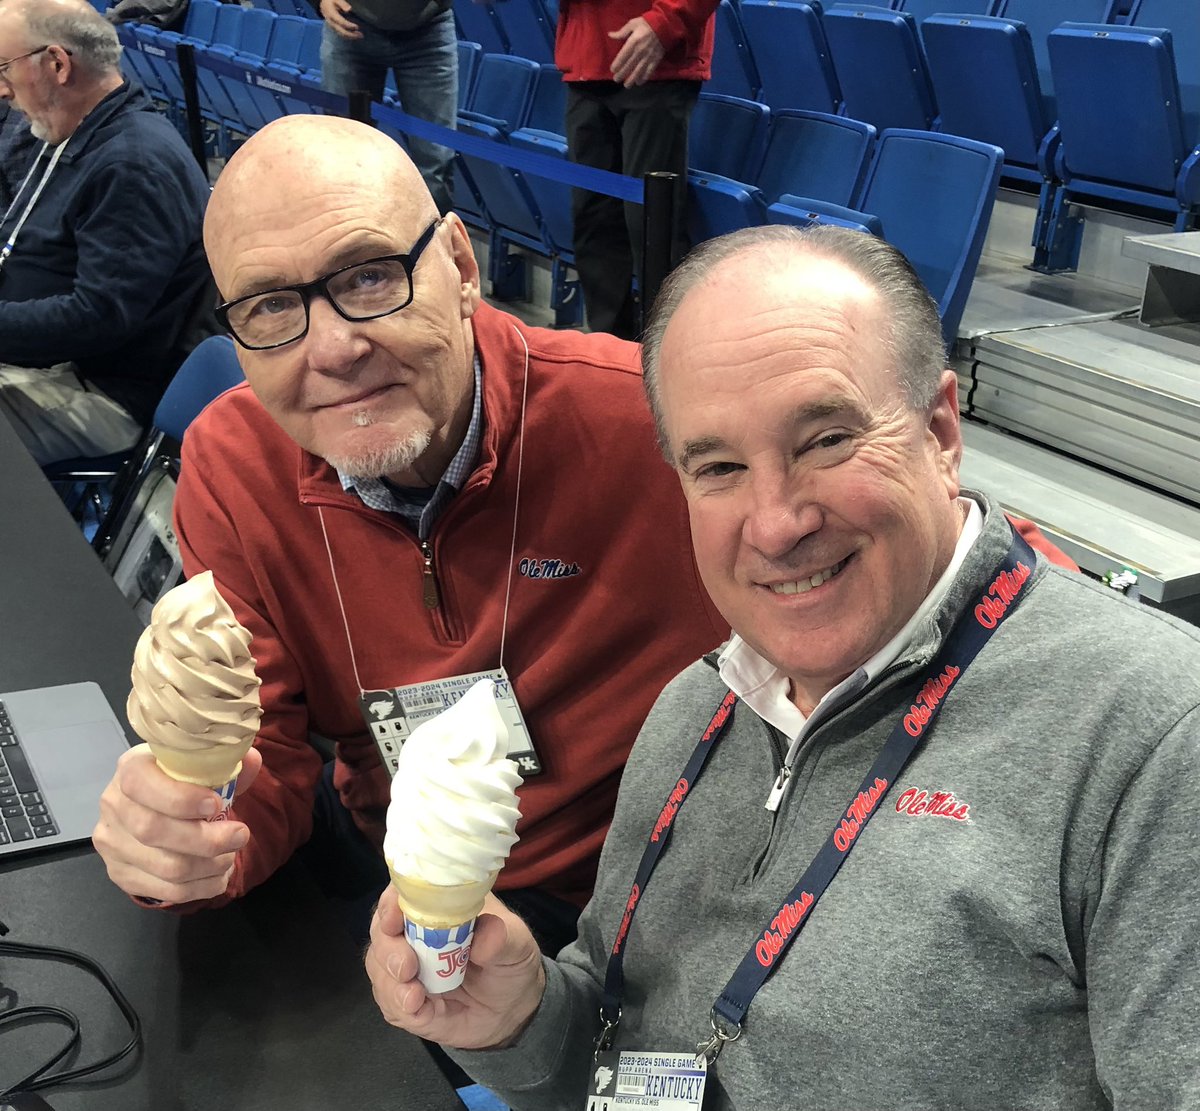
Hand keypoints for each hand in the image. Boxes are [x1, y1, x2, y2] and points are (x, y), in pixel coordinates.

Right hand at [92, 742, 262, 903]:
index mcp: (130, 768)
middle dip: (207, 839)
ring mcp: (112, 843)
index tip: (216, 804)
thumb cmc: (183, 781)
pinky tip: (218, 876)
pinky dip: (201, 887)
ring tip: (231, 857)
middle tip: (240, 835)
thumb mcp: (200, 764)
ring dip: (209, 866)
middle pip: (153, 831)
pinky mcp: (120, 874)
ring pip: (165, 866)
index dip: (180, 798)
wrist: (153, 808)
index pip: (141, 784)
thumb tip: (251, 760)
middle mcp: (113, 805)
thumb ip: (224, 761)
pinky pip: (166, 891)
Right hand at [319, 0, 361, 38]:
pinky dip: (348, 36)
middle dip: (352, 34)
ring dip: (351, 36)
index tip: (357, 27)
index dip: (349, 25)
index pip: (341, 22)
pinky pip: (341, 34)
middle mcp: (332, 22)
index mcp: (331, 15)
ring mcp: (333, 26)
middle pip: (342, 32)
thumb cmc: (330, 1)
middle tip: (361, 35)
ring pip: (342, 34)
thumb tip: (349, 9)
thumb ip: (342, 3)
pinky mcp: (334, 28)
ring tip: (360, 36)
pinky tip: (355, 35)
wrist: (323, 4)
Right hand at [366, 890, 545, 1049]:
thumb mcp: (516, 944)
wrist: (513, 1010)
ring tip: (415, 997)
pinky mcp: (406, 1003)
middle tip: (407, 967)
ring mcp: (407, 969)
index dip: (391, 903)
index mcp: (437, 908)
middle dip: (388, 949)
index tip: (394, 919)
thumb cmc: (511, 962)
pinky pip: (390, 1003)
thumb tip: (485, 935)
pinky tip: (419, 1010)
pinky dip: (399, 1006)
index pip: (403, 895)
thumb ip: (501, 937)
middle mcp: (414, 935)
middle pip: (381, 932)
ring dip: (391, 983)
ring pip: (378, 968)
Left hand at [609, 17, 665, 86]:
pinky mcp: (656, 59)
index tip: (612, 70)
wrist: (665, 25)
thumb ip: (622, 32)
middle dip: (622, 74)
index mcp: (633, 42)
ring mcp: (648, 56)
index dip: (617, 64)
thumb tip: (610, 35)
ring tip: (626, 85)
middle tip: (616, 79)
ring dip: (632, 79)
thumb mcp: (632, 24)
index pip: (623, 56)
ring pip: (638, 71)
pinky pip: (649, 71)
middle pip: (629, 65)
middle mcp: (640, 51)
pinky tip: (639, 82)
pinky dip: (644, 78)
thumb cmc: (646, 23)